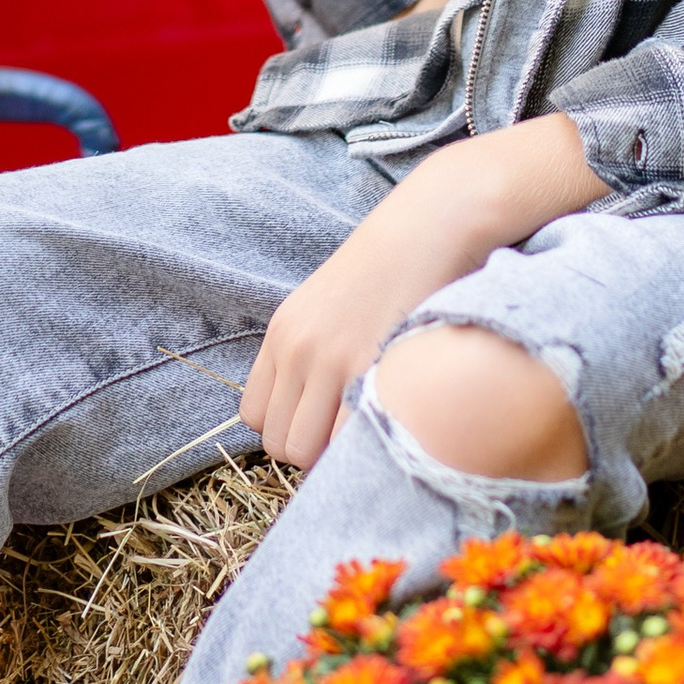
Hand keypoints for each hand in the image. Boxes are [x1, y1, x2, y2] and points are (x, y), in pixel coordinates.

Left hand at [239, 113, 602, 469]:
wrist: (427, 227)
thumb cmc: (387, 270)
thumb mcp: (327, 306)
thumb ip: (311, 355)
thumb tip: (316, 414)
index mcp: (281, 334)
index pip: (256, 418)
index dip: (290, 430)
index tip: (323, 424)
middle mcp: (296, 349)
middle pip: (280, 444)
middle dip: (314, 452)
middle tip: (352, 434)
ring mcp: (330, 360)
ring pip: (308, 452)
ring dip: (338, 456)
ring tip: (370, 431)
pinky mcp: (370, 366)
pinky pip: (349, 439)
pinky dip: (367, 443)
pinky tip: (390, 424)